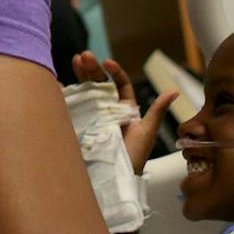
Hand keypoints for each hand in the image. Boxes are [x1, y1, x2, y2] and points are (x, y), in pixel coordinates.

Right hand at [72, 52, 176, 175]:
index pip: (119, 84)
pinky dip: (64, 93)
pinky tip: (59, 81)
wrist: (115, 177)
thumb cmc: (133, 157)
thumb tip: (174, 91)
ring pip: (85, 90)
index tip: (107, 63)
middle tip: (85, 56)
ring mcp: (91, 116)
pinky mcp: (79, 124)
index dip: (114, 71)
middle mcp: (107, 109)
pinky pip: (71, 106)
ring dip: (80, 74)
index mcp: (124, 108)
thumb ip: (157, 111)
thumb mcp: (146, 132)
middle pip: (100, 83)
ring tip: (75, 60)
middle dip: (92, 68)